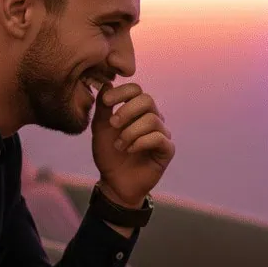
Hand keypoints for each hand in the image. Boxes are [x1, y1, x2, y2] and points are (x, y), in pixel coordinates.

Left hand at [91, 83, 174, 206]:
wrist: (114, 182)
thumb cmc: (108, 155)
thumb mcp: (100, 129)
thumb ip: (103, 107)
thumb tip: (107, 84)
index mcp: (137, 111)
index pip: (136, 90)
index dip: (122, 92)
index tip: (107, 102)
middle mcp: (152, 119)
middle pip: (147, 100)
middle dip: (127, 110)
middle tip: (113, 124)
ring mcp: (162, 134)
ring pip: (152, 120)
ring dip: (131, 132)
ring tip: (119, 145)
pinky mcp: (167, 150)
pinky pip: (159, 138)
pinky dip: (140, 143)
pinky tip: (130, 150)